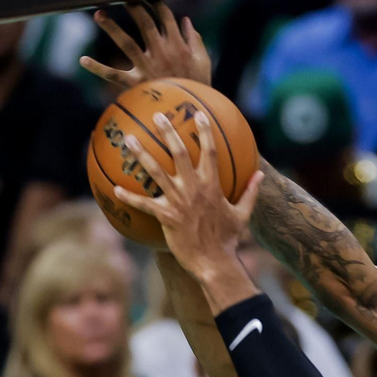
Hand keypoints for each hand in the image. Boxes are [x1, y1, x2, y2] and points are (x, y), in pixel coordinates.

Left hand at [82, 1, 212, 89]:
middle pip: (145, 24)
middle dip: (134, 8)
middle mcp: (161, 52)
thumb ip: (196, 39)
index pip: (165, 18)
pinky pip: (114, 75)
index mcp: (178, 46)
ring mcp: (147, 66)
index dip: (156, 4)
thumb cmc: (198, 86)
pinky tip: (82, 60)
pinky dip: (98, 68)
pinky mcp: (137, 83)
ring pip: (127, 43)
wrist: (192, 113)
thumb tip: (186, 21)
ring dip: (112, 28)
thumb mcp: (203, 61)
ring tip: (98, 14)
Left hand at [111, 111, 263, 279]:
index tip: (199, 115)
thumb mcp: (243, 214)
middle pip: (179, 153)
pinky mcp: (165, 216)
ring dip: (141, 154)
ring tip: (128, 139)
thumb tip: (260, 174)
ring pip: (155, 171)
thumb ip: (251, 192)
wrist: (214, 261)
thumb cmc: (228, 239)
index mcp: (213, 185)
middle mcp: (194, 188)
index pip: (210, 152)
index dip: (205, 132)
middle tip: (158, 116)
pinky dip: (129, 196)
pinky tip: (115, 189)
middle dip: (168, 132)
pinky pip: (143, 203)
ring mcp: (178, 201)